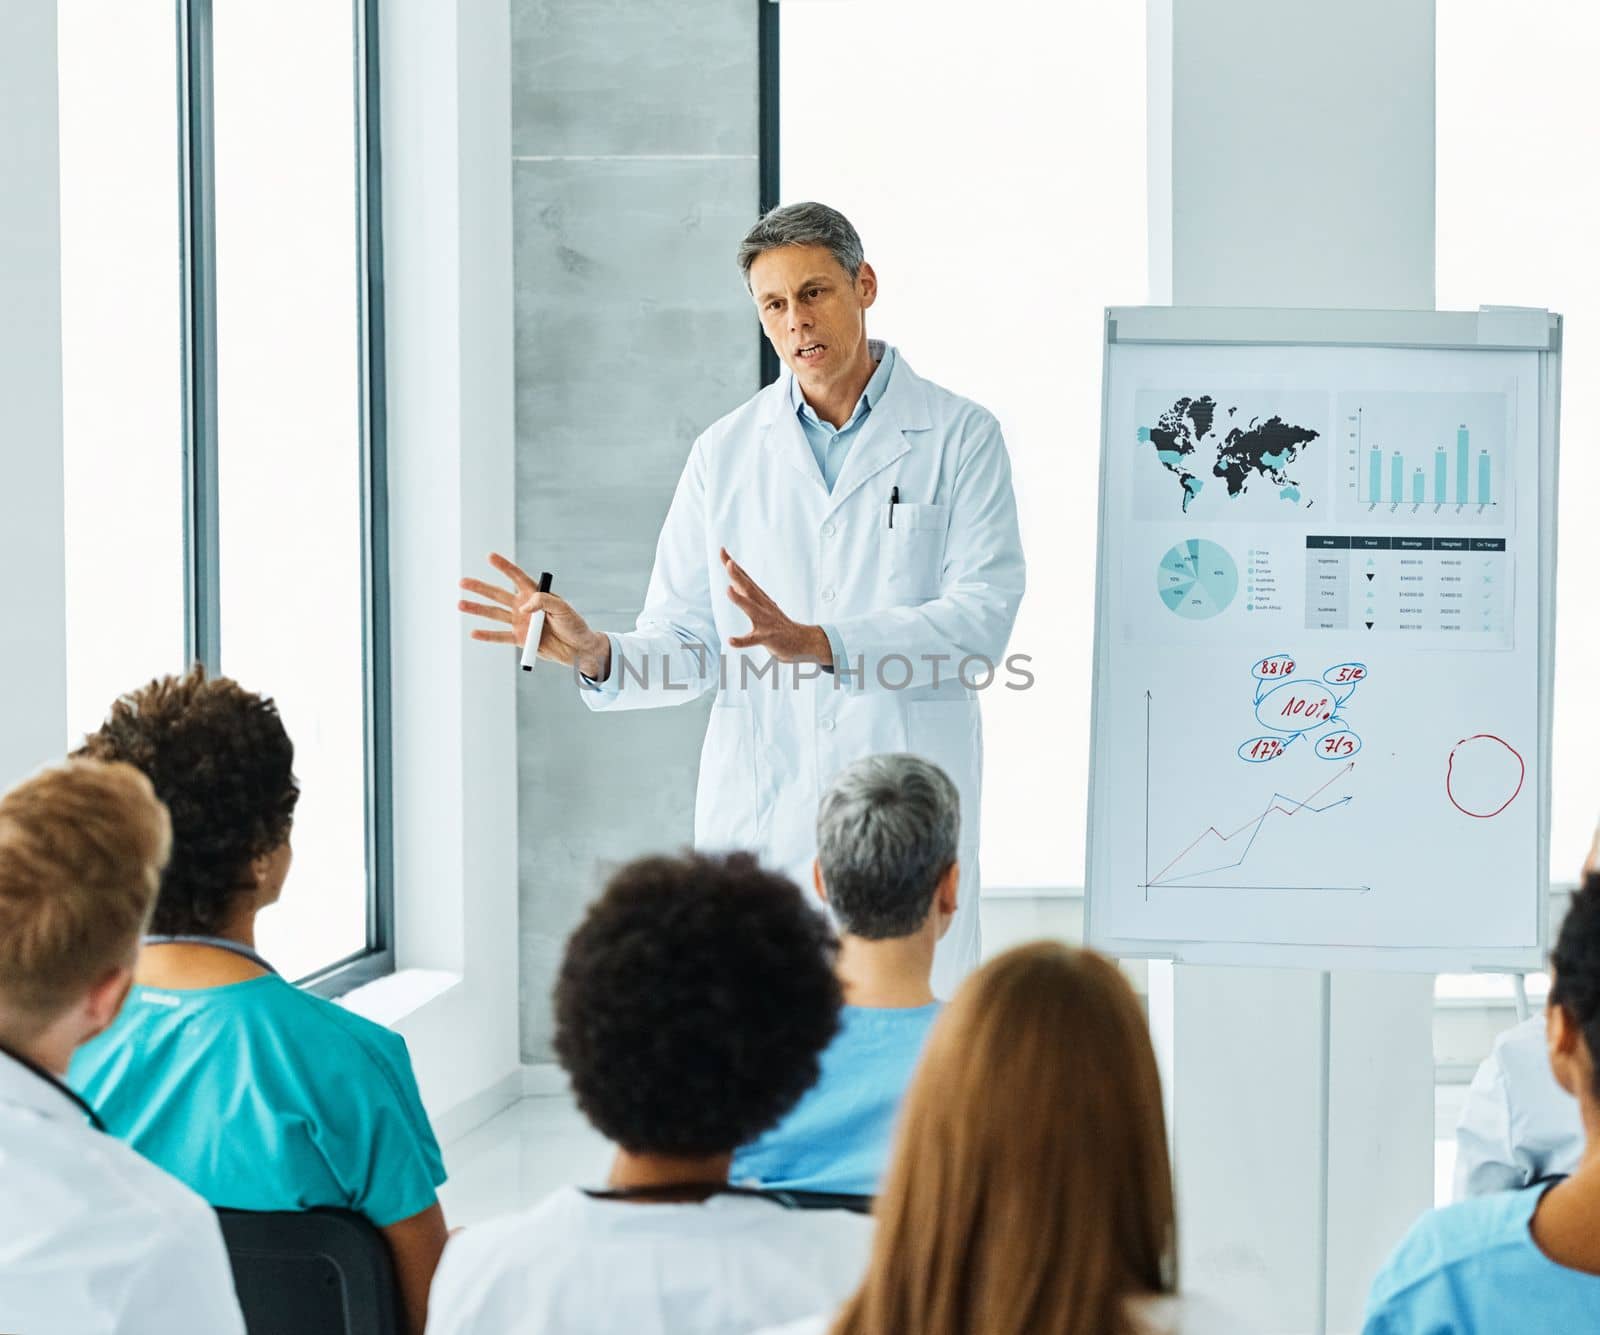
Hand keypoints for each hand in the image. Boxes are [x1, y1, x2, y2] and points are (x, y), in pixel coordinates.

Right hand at [458, 553, 611, 678]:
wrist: (578, 649)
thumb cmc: (573, 624)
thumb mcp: (562, 609)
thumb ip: (543, 602)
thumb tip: (523, 606)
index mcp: (535, 594)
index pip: (516, 577)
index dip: (503, 566)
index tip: (489, 556)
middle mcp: (524, 607)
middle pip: (498, 594)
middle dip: (480, 588)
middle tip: (462, 582)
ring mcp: (520, 623)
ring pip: (494, 614)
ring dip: (477, 609)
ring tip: (460, 604)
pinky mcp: (520, 640)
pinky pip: (500, 637)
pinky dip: (487, 635)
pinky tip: (473, 632)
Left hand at [721, 548, 831, 664]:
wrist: (802, 641)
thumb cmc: (777, 624)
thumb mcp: (762, 606)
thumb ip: (747, 595)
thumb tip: (733, 583)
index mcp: (760, 598)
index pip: (744, 578)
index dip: (732, 565)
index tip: (721, 550)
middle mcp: (763, 606)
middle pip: (749, 588)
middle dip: (738, 575)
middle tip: (728, 562)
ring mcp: (766, 621)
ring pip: (752, 609)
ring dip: (740, 599)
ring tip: (728, 590)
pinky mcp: (768, 637)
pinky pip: (753, 639)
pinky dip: (742, 640)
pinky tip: (731, 640)